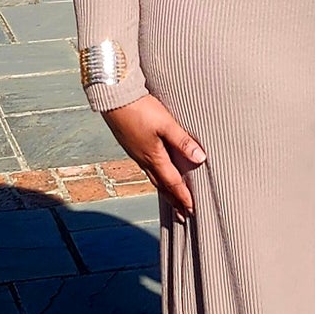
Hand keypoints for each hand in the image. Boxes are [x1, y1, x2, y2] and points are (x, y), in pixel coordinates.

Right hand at [99, 93, 206, 215]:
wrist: (114, 98)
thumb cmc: (141, 109)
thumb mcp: (166, 124)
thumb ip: (183, 141)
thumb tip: (200, 158)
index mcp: (154, 157)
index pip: (173, 183)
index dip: (183, 197)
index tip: (192, 211)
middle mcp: (144, 160)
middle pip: (162, 186)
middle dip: (173, 201)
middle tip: (183, 215)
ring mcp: (136, 153)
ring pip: (153, 178)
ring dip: (164, 191)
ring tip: (171, 200)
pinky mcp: (132, 146)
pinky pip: (147, 169)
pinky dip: (156, 178)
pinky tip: (157, 173)